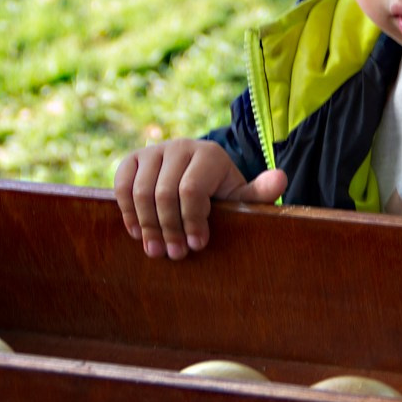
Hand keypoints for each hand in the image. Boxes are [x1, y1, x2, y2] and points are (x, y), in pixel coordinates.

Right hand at [114, 139, 287, 260]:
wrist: (197, 175)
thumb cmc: (222, 193)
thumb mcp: (242, 196)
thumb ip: (260, 192)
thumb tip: (281, 178)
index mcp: (209, 154)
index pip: (192, 190)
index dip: (192, 221)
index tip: (198, 245)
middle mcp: (180, 146)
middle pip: (164, 193)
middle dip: (169, 228)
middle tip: (175, 254)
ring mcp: (153, 151)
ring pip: (140, 192)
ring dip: (147, 225)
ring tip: (156, 250)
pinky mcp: (132, 159)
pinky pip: (120, 186)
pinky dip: (127, 212)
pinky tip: (138, 233)